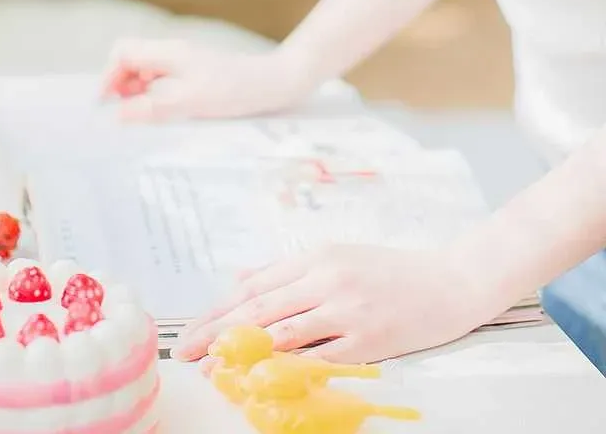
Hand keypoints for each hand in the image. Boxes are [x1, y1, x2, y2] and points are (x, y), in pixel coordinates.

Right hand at [100, 38, 311, 121]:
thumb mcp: (191, 102)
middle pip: (131, 60)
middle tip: (126, 115)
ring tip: (145, 118)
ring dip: (139, 93)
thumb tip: (119, 114)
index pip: (122, 52)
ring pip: (147, 72)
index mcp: (168, 52)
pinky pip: (164, 81)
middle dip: (121, 86)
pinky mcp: (196, 74)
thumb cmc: (235, 90)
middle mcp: (173, 53)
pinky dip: (157, 96)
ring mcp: (185, 62)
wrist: (276, 83)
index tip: (107, 105)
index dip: (108, 76)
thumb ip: (153, 108)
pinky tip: (167, 114)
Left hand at [173, 243, 491, 364]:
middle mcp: (327, 279)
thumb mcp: (337, 255)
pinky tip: (265, 382)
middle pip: (260, 309)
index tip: (190, 332)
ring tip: (215, 371)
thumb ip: (288, 269)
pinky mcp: (369, 340)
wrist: (451, 280)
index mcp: (316, 257)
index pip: (255, 287)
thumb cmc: (391, 270)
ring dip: (245, 354)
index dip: (218, 311)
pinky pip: (321, 360)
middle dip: (218, 333)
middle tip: (186, 353)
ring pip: (284, 334)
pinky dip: (289, 371)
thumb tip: (241, 278)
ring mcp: (348, 310)